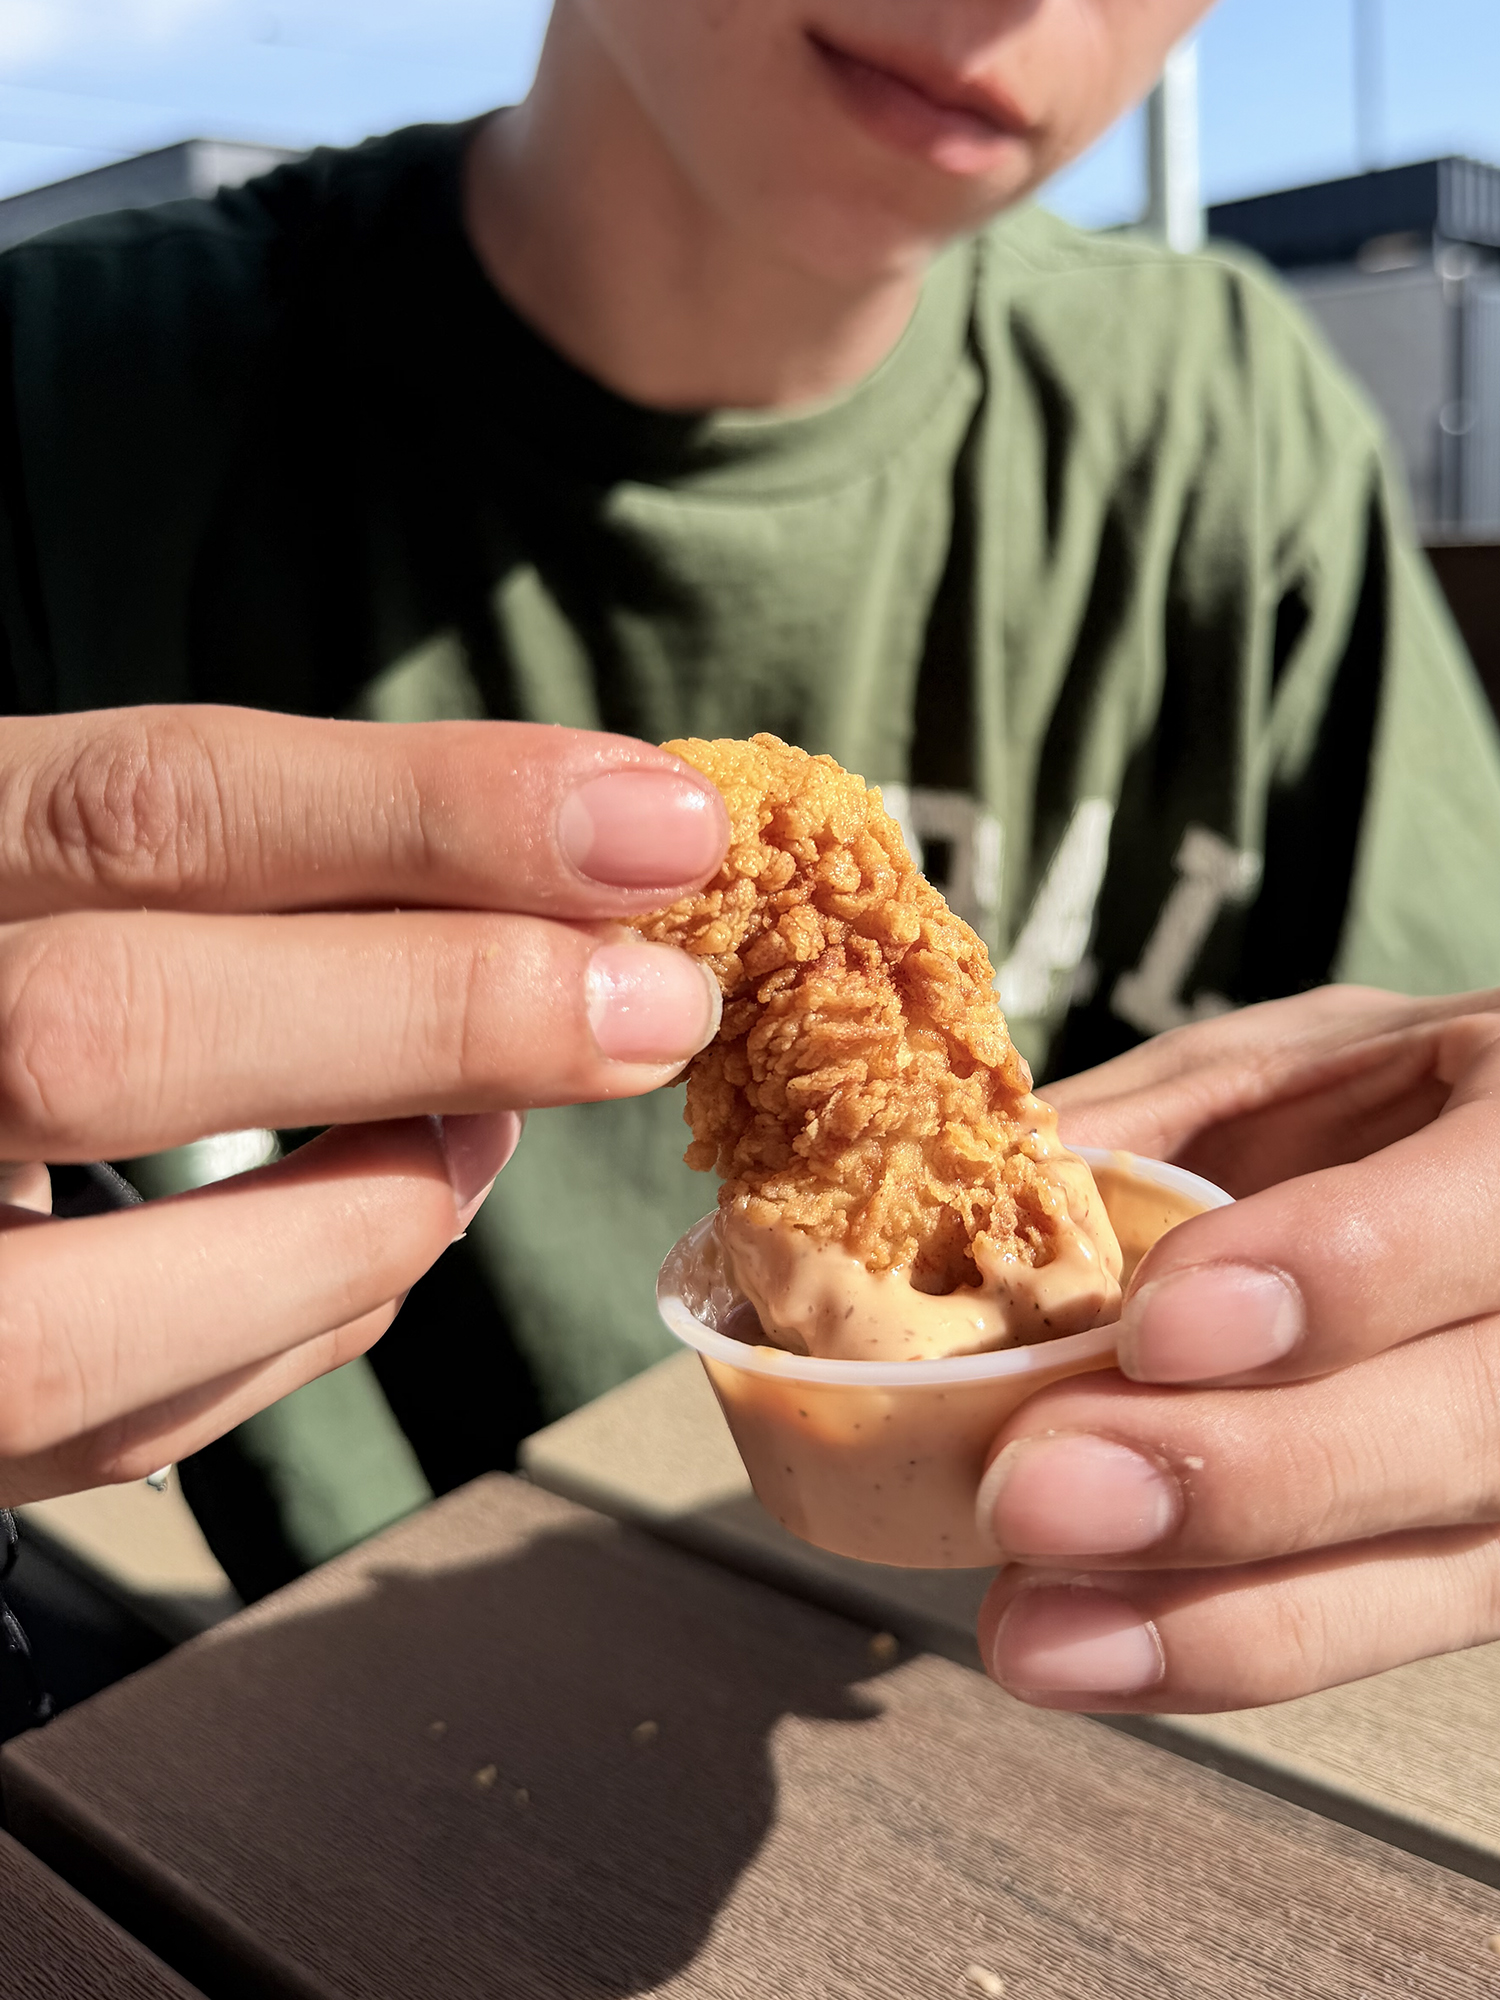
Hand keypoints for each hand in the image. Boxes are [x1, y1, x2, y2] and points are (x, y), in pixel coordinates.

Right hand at [0, 706, 725, 1504]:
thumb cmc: (0, 951)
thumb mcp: (72, 864)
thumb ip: (257, 878)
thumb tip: (561, 911)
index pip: (148, 804)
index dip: (425, 810)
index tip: (654, 819)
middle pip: (112, 1032)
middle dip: (429, 1016)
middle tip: (656, 1004)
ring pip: (79, 1316)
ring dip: (363, 1222)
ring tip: (492, 1132)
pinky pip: (100, 1433)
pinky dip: (291, 1332)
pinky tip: (378, 1231)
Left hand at [976, 985, 1499, 1712]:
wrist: (1499, 1180)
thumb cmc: (1398, 1104)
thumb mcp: (1291, 1063)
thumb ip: (1158, 1126)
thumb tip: (976, 1200)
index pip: (1484, 1214)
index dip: (1326, 1275)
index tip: (1150, 1323)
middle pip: (1469, 1427)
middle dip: (1241, 1475)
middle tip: (1037, 1493)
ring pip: (1441, 1569)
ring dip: (1220, 1614)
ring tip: (1037, 1625)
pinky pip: (1387, 1623)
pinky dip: (1226, 1644)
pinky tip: (1095, 1650)